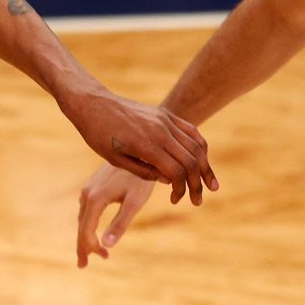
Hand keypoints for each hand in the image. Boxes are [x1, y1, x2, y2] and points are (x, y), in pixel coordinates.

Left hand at [63, 88, 214, 204]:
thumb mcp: (116, 160)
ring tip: (211, 184)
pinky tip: (203, 160)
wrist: (94, 103)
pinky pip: (190, 130)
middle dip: (197, 183)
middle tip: (197, 201)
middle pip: (190, 161)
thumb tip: (170, 180)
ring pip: (195, 145)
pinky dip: (199, 146)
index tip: (176, 200)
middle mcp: (160, 131)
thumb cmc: (99, 135)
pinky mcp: (165, 114)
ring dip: (205, 167)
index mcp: (146, 145)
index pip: (176, 172)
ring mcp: (165, 120)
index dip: (181, 189)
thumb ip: (144, 172)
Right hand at [76, 167, 154, 265]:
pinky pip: (87, 209)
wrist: (141, 152)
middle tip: (85, 264)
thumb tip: (107, 245)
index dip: (86, 249)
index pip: (85, 231)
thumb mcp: (134, 202)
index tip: (88, 264)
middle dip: (85, 246)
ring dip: (87, 235)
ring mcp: (88, 188)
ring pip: (83, 218)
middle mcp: (87, 193)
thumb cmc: (141, 179)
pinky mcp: (93, 185)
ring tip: (98, 250)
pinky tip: (96, 229)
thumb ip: (120, 223)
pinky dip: (89, 223)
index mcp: (95, 199)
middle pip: (81, 226)